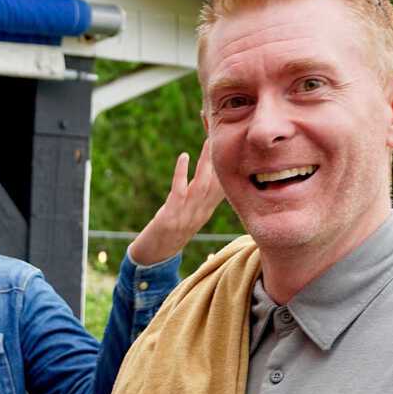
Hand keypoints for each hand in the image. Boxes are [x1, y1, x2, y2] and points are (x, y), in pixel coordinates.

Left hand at [125, 139, 224, 266]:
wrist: (154, 256)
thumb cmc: (171, 231)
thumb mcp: (192, 212)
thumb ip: (203, 194)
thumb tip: (213, 172)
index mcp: (206, 210)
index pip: (225, 187)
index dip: (232, 166)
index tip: (238, 146)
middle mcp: (200, 212)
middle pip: (216, 183)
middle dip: (222, 160)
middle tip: (225, 137)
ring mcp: (186, 215)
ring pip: (201, 186)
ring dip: (205, 163)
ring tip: (208, 141)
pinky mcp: (169, 217)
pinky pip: (178, 192)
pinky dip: (182, 173)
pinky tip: (184, 156)